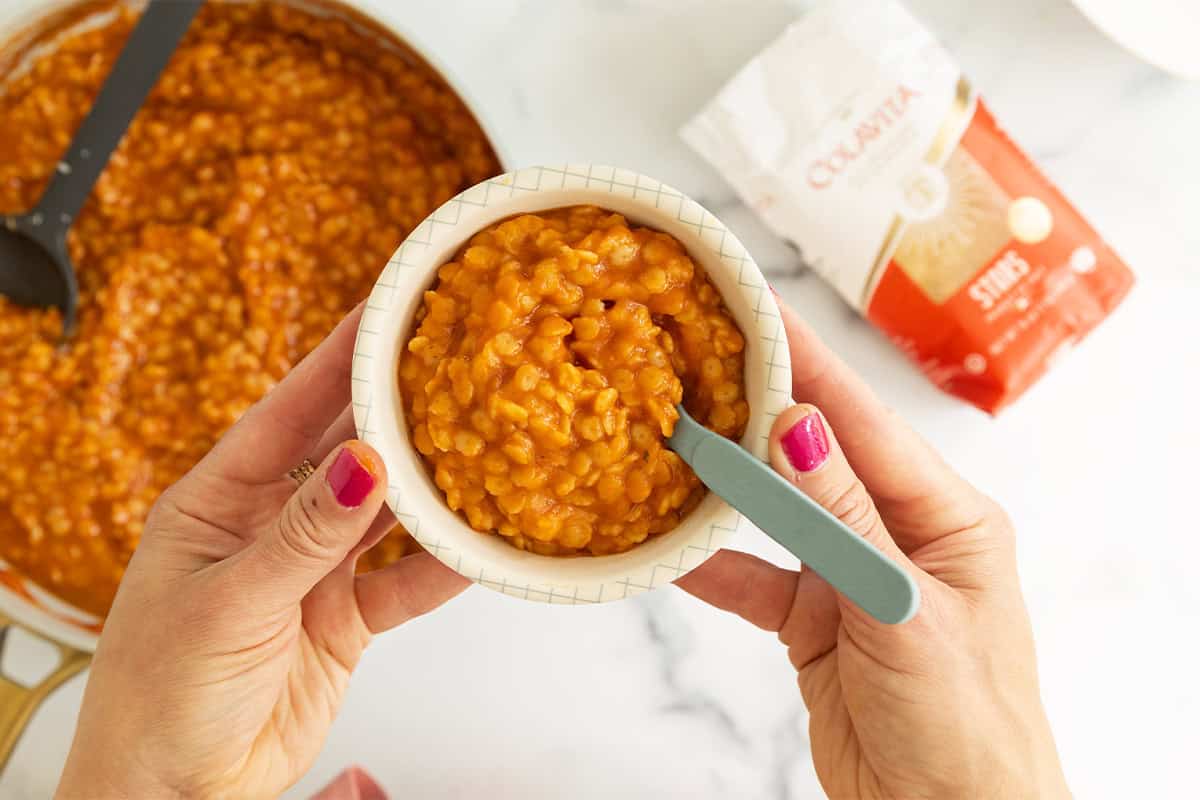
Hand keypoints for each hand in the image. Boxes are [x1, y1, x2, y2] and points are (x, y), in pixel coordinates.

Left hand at [55, 306, 468, 799]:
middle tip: (455, 367)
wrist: (173, 791)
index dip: (338, 357)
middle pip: (348, 451)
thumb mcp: (227, 603)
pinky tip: (477, 545)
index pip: (289, 410)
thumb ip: (303, 536)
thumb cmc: (159, 696)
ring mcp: (312, 571)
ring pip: (386, 513)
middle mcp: (271, 525)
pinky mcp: (345, 618)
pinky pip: (404, 582)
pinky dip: (441, 567)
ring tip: (483, 447)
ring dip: (430, 488)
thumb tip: (362, 464)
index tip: (385, 310)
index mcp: (220, 501)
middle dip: (399, 412)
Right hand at [679, 295, 1069, 798]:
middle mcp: (899, 533)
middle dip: (758, 407)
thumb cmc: (967, 729)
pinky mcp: (814, 619)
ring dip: (729, 483)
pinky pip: (754, 578)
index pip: (865, 421)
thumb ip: (843, 521)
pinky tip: (668, 547)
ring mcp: (852, 576)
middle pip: (817, 454)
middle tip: (695, 355)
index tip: (756, 307)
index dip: (807, 361)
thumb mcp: (903, 612)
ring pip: (779, 510)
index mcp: (949, 517)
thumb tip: (797, 426)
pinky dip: (712, 565)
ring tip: (672, 433)